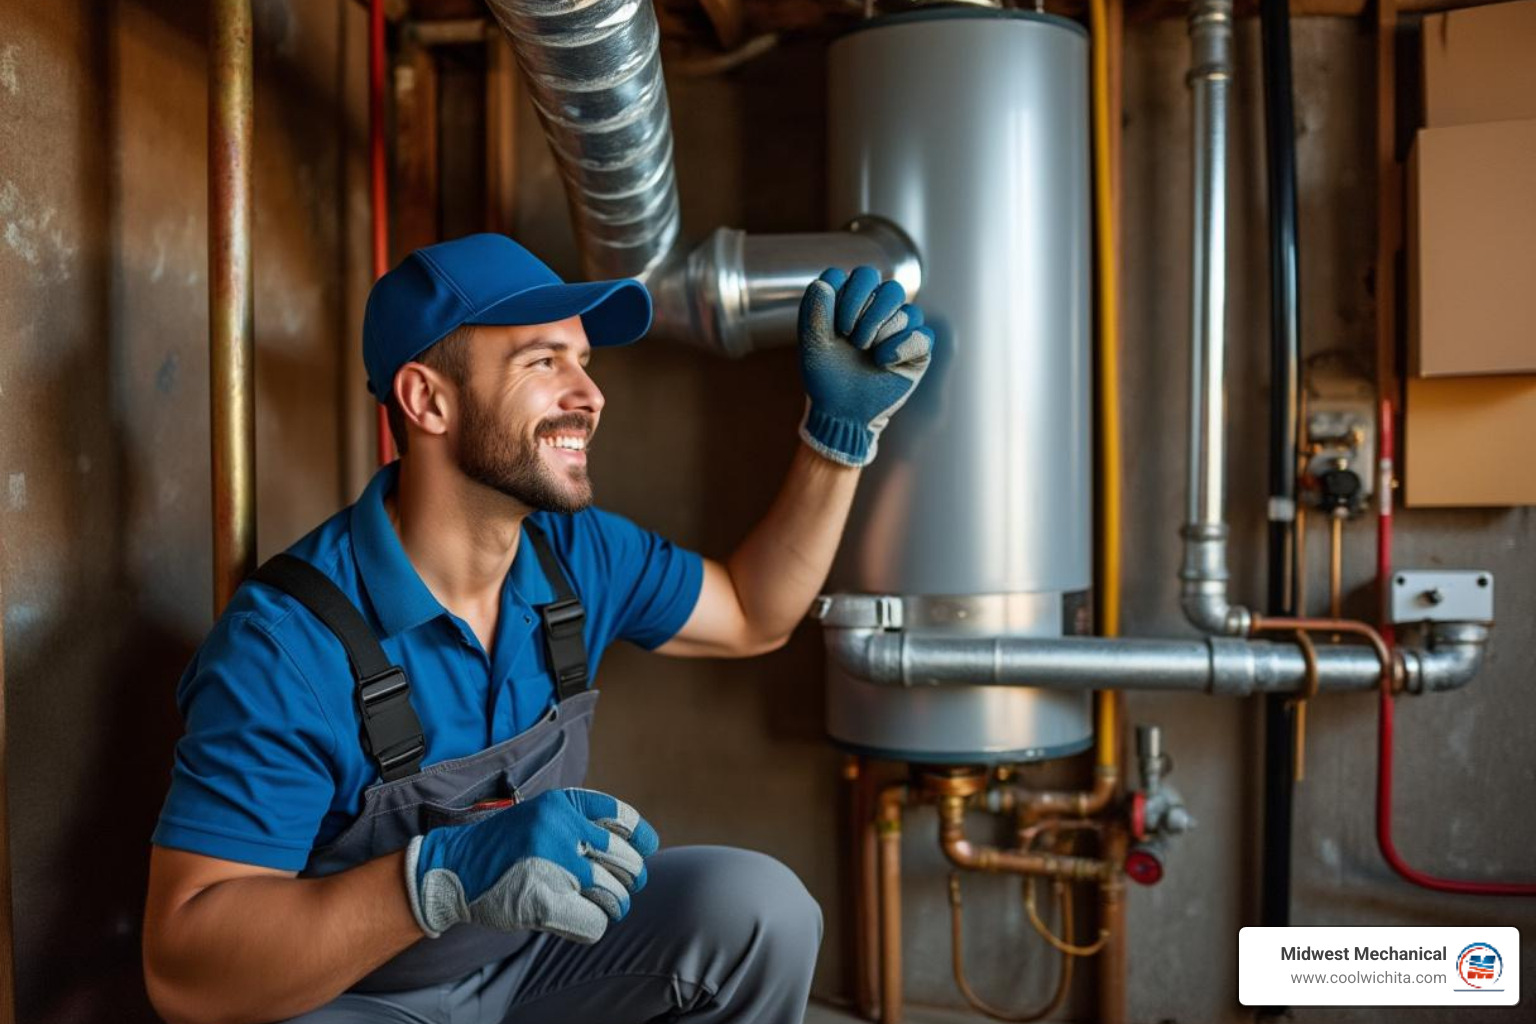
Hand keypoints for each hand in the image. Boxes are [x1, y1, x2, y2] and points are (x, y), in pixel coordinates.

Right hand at [404, 787, 658, 943]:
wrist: (452, 869)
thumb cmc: (505, 846)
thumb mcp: (543, 815)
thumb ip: (582, 824)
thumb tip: (637, 848)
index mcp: (564, 804)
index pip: (625, 820)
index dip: (641, 840)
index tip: (642, 852)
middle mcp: (562, 829)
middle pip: (628, 863)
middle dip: (629, 881)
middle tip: (618, 889)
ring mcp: (554, 865)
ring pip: (615, 895)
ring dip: (613, 907)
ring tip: (600, 907)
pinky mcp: (543, 901)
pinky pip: (594, 922)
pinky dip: (594, 925)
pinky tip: (580, 920)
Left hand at [797, 265, 933, 467]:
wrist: (841, 411)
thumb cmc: (826, 376)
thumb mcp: (812, 344)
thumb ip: (814, 311)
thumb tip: (825, 283)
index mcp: (856, 301)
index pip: (864, 276)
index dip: (850, 295)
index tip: (836, 325)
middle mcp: (881, 311)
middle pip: (891, 288)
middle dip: (869, 313)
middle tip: (852, 340)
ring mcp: (902, 330)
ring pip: (908, 311)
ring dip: (882, 332)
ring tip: (867, 353)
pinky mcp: (917, 351)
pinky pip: (922, 335)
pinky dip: (901, 347)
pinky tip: (884, 362)